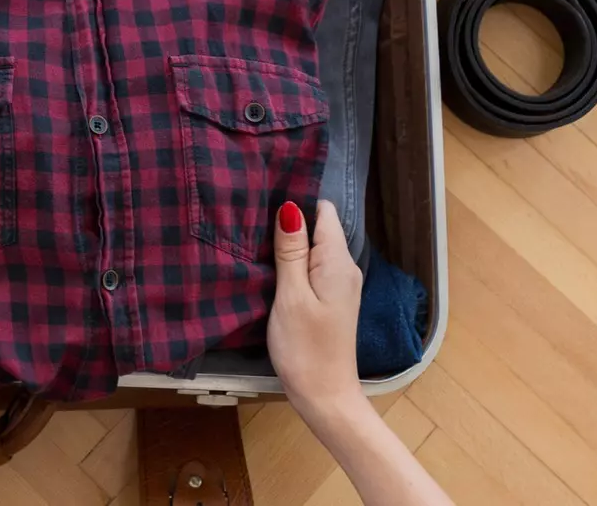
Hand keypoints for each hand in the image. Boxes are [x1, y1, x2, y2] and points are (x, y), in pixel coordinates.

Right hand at [266, 199, 363, 428]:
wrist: (324, 397)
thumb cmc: (305, 347)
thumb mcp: (291, 296)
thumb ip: (290, 251)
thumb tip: (290, 206)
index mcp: (337, 262)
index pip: (324, 211)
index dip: (297, 201)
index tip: (265, 199)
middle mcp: (345, 268)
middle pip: (319, 228)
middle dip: (290, 222)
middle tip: (251, 220)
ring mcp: (340, 285)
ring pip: (314, 249)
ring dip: (289, 245)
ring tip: (255, 240)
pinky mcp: (331, 300)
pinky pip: (313, 268)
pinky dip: (294, 264)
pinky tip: (271, 268)